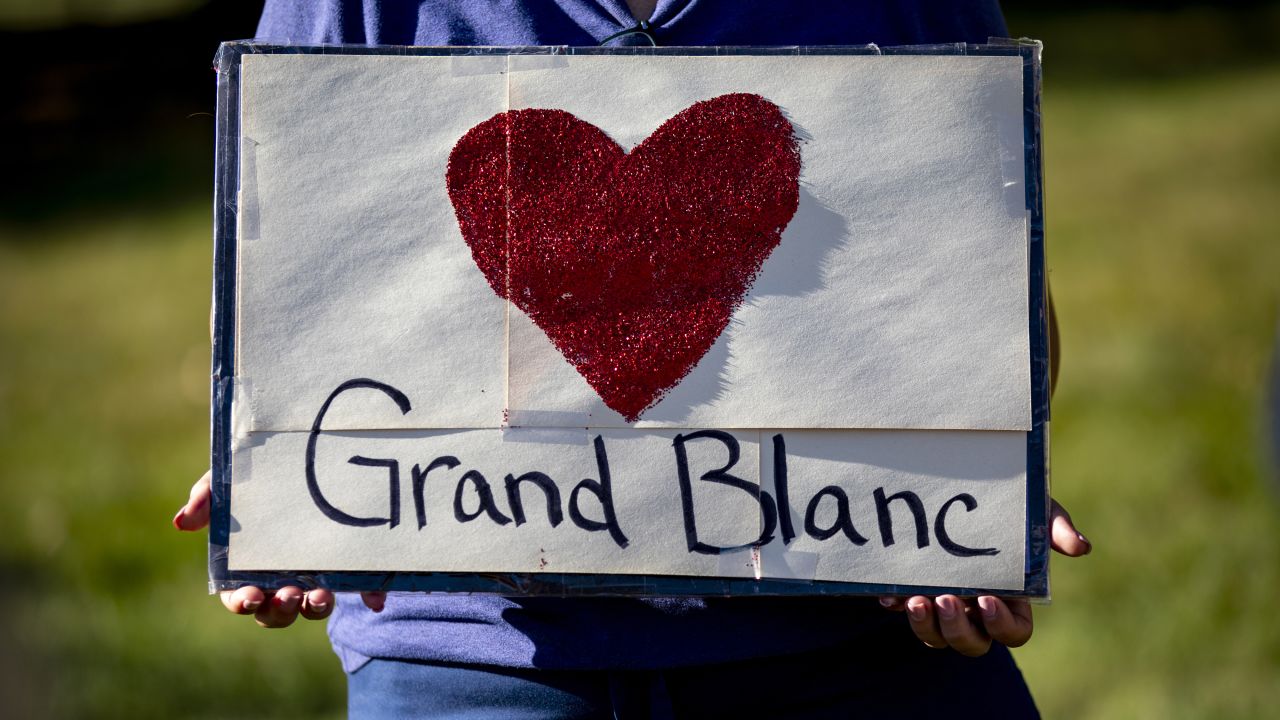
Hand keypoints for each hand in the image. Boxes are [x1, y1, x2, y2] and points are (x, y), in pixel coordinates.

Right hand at [173, 469, 387, 626]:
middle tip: (291, 596)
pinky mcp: (346, 568)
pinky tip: (375, 601)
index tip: (252, 596)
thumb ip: (206, 497)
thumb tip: (181, 521)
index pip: (240, 597)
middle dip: (282, 610)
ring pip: (312, 608)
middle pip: (276, 612)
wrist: (307, 460)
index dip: (244, 602)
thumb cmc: (255, 480)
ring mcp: (313, 576)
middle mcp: (279, 580)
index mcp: (246, 569)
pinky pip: (358, 589)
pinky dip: (368, 597)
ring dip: (315, 608)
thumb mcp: (229, 481)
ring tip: (321, 595)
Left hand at [879, 498, 1090, 655]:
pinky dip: (895, 606)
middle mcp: (978, 611)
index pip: (1013, 632)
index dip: (1002, 625)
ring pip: (936, 637)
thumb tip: (1081, 547)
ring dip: (925, 626)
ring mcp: (945, 606)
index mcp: (1012, 601)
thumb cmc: (1011, 507)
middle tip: (944, 600)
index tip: (988, 600)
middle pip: (972, 643)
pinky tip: (887, 596)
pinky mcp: (915, 593)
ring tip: (914, 600)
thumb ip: (1054, 526)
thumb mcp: (1035, 510)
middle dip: (957, 629)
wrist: (963, 491)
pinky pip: (904, 612)